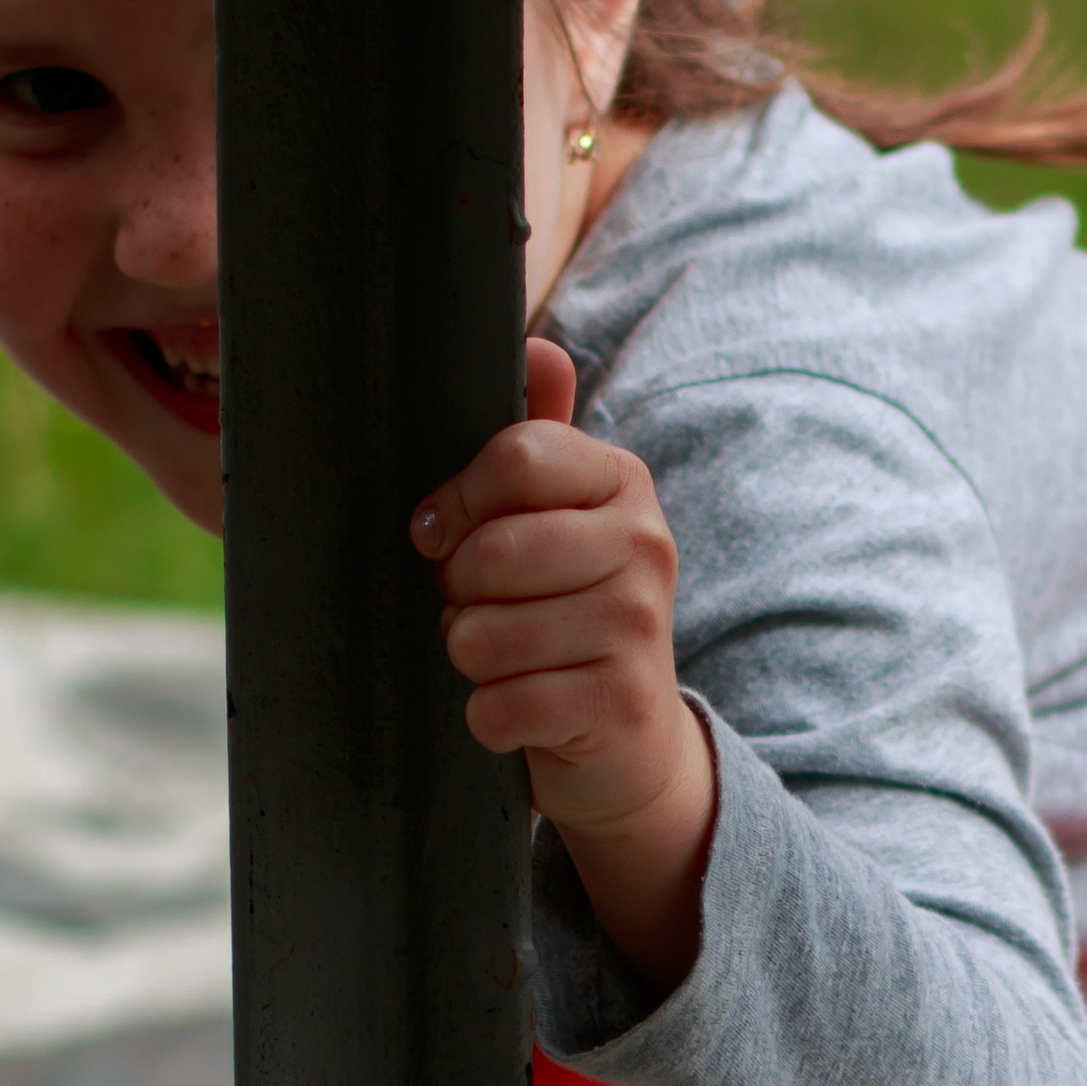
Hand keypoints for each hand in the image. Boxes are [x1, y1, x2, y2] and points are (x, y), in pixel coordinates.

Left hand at [412, 338, 715, 995]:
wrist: (629, 741)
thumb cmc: (567, 610)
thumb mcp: (558, 518)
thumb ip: (539, 438)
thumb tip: (536, 343)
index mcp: (622, 483)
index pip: (516, 457)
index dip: (456, 501)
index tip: (442, 532)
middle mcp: (644, 546)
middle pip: (491, 550)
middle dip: (457, 590)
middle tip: (478, 606)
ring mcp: (639, 628)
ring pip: (482, 634)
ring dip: (470, 657)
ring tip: (503, 657)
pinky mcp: (620, 705)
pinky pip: (498, 706)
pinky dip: (488, 717)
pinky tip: (521, 710)